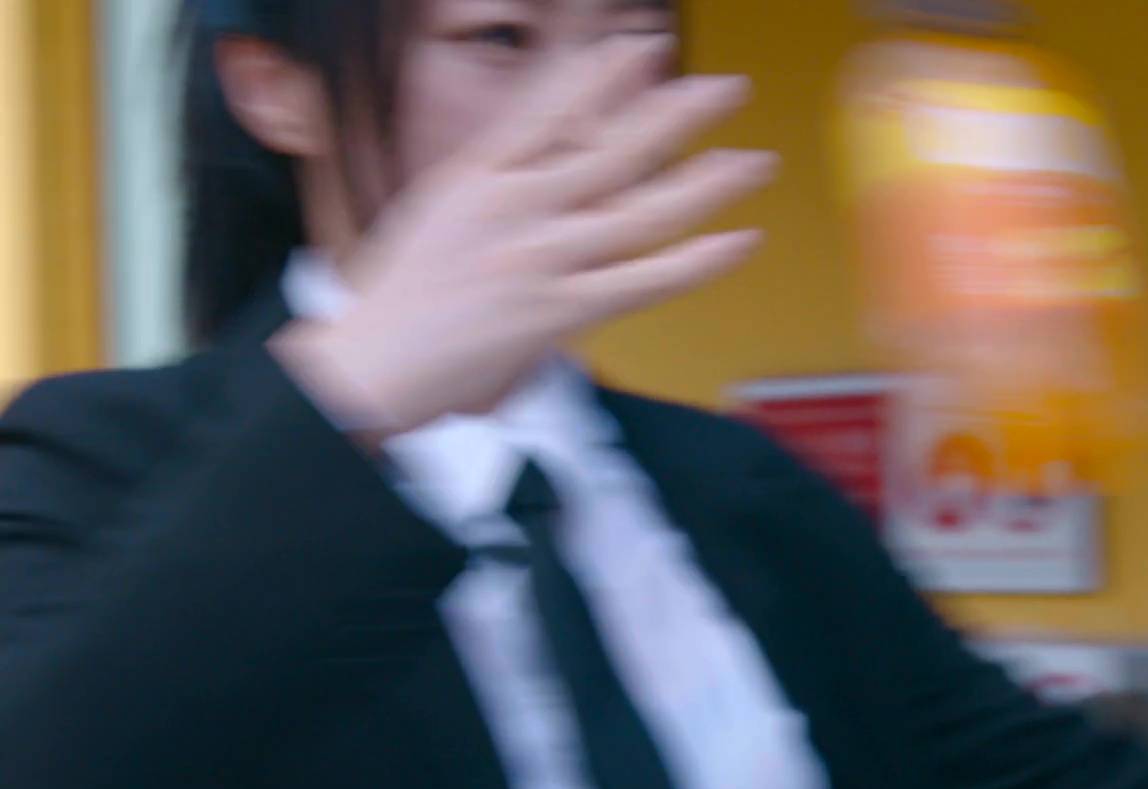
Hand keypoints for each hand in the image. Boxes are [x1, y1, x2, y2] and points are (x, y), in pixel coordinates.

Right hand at [273, 36, 772, 438]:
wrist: (369, 364)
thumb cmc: (399, 298)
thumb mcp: (441, 211)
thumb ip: (502, 184)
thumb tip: (550, 162)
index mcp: (478, 174)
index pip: (553, 108)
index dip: (606, 73)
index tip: (645, 43)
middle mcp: (514, 206)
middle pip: (613, 147)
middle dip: (678, 113)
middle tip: (728, 88)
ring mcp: (540, 258)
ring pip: (642, 210)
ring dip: (708, 183)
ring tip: (756, 161)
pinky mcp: (558, 312)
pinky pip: (645, 282)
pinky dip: (697, 262)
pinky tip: (739, 241)